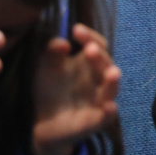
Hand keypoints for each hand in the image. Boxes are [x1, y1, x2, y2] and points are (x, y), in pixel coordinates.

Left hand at [30, 24, 120, 154]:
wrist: (43, 124)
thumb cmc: (50, 92)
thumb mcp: (46, 70)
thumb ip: (52, 55)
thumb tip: (62, 42)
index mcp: (90, 64)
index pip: (98, 46)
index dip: (90, 37)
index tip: (75, 30)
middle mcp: (99, 80)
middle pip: (106, 65)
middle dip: (100, 57)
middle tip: (90, 49)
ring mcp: (100, 100)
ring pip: (112, 89)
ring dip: (112, 82)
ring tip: (111, 74)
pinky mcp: (97, 121)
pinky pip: (106, 116)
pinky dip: (109, 112)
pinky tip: (108, 107)